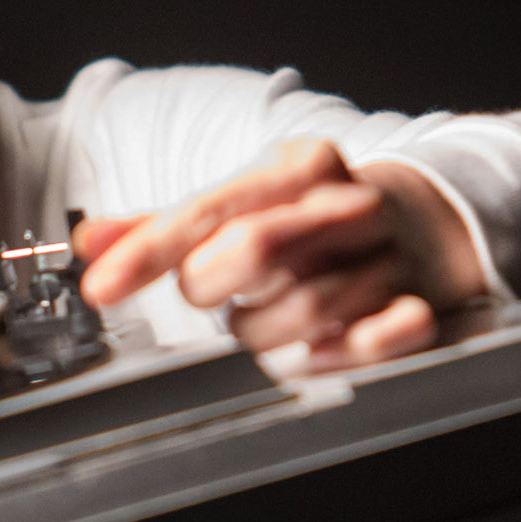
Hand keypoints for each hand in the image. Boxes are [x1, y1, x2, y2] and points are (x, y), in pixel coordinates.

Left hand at [73, 139, 487, 368]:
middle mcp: (348, 205)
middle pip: (256, 246)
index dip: (149, 251)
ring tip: (261, 319)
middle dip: (211, 285)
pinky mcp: (419, 305)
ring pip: (304, 307)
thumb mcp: (246, 204)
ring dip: (262, 332)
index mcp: (302, 167)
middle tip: (208, 295)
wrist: (430, 221)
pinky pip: (377, 340)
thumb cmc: (316, 218)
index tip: (102, 286)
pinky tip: (317, 349)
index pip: (211, 208)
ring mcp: (389, 255)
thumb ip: (166, 227)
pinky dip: (338, 354)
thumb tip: (90, 243)